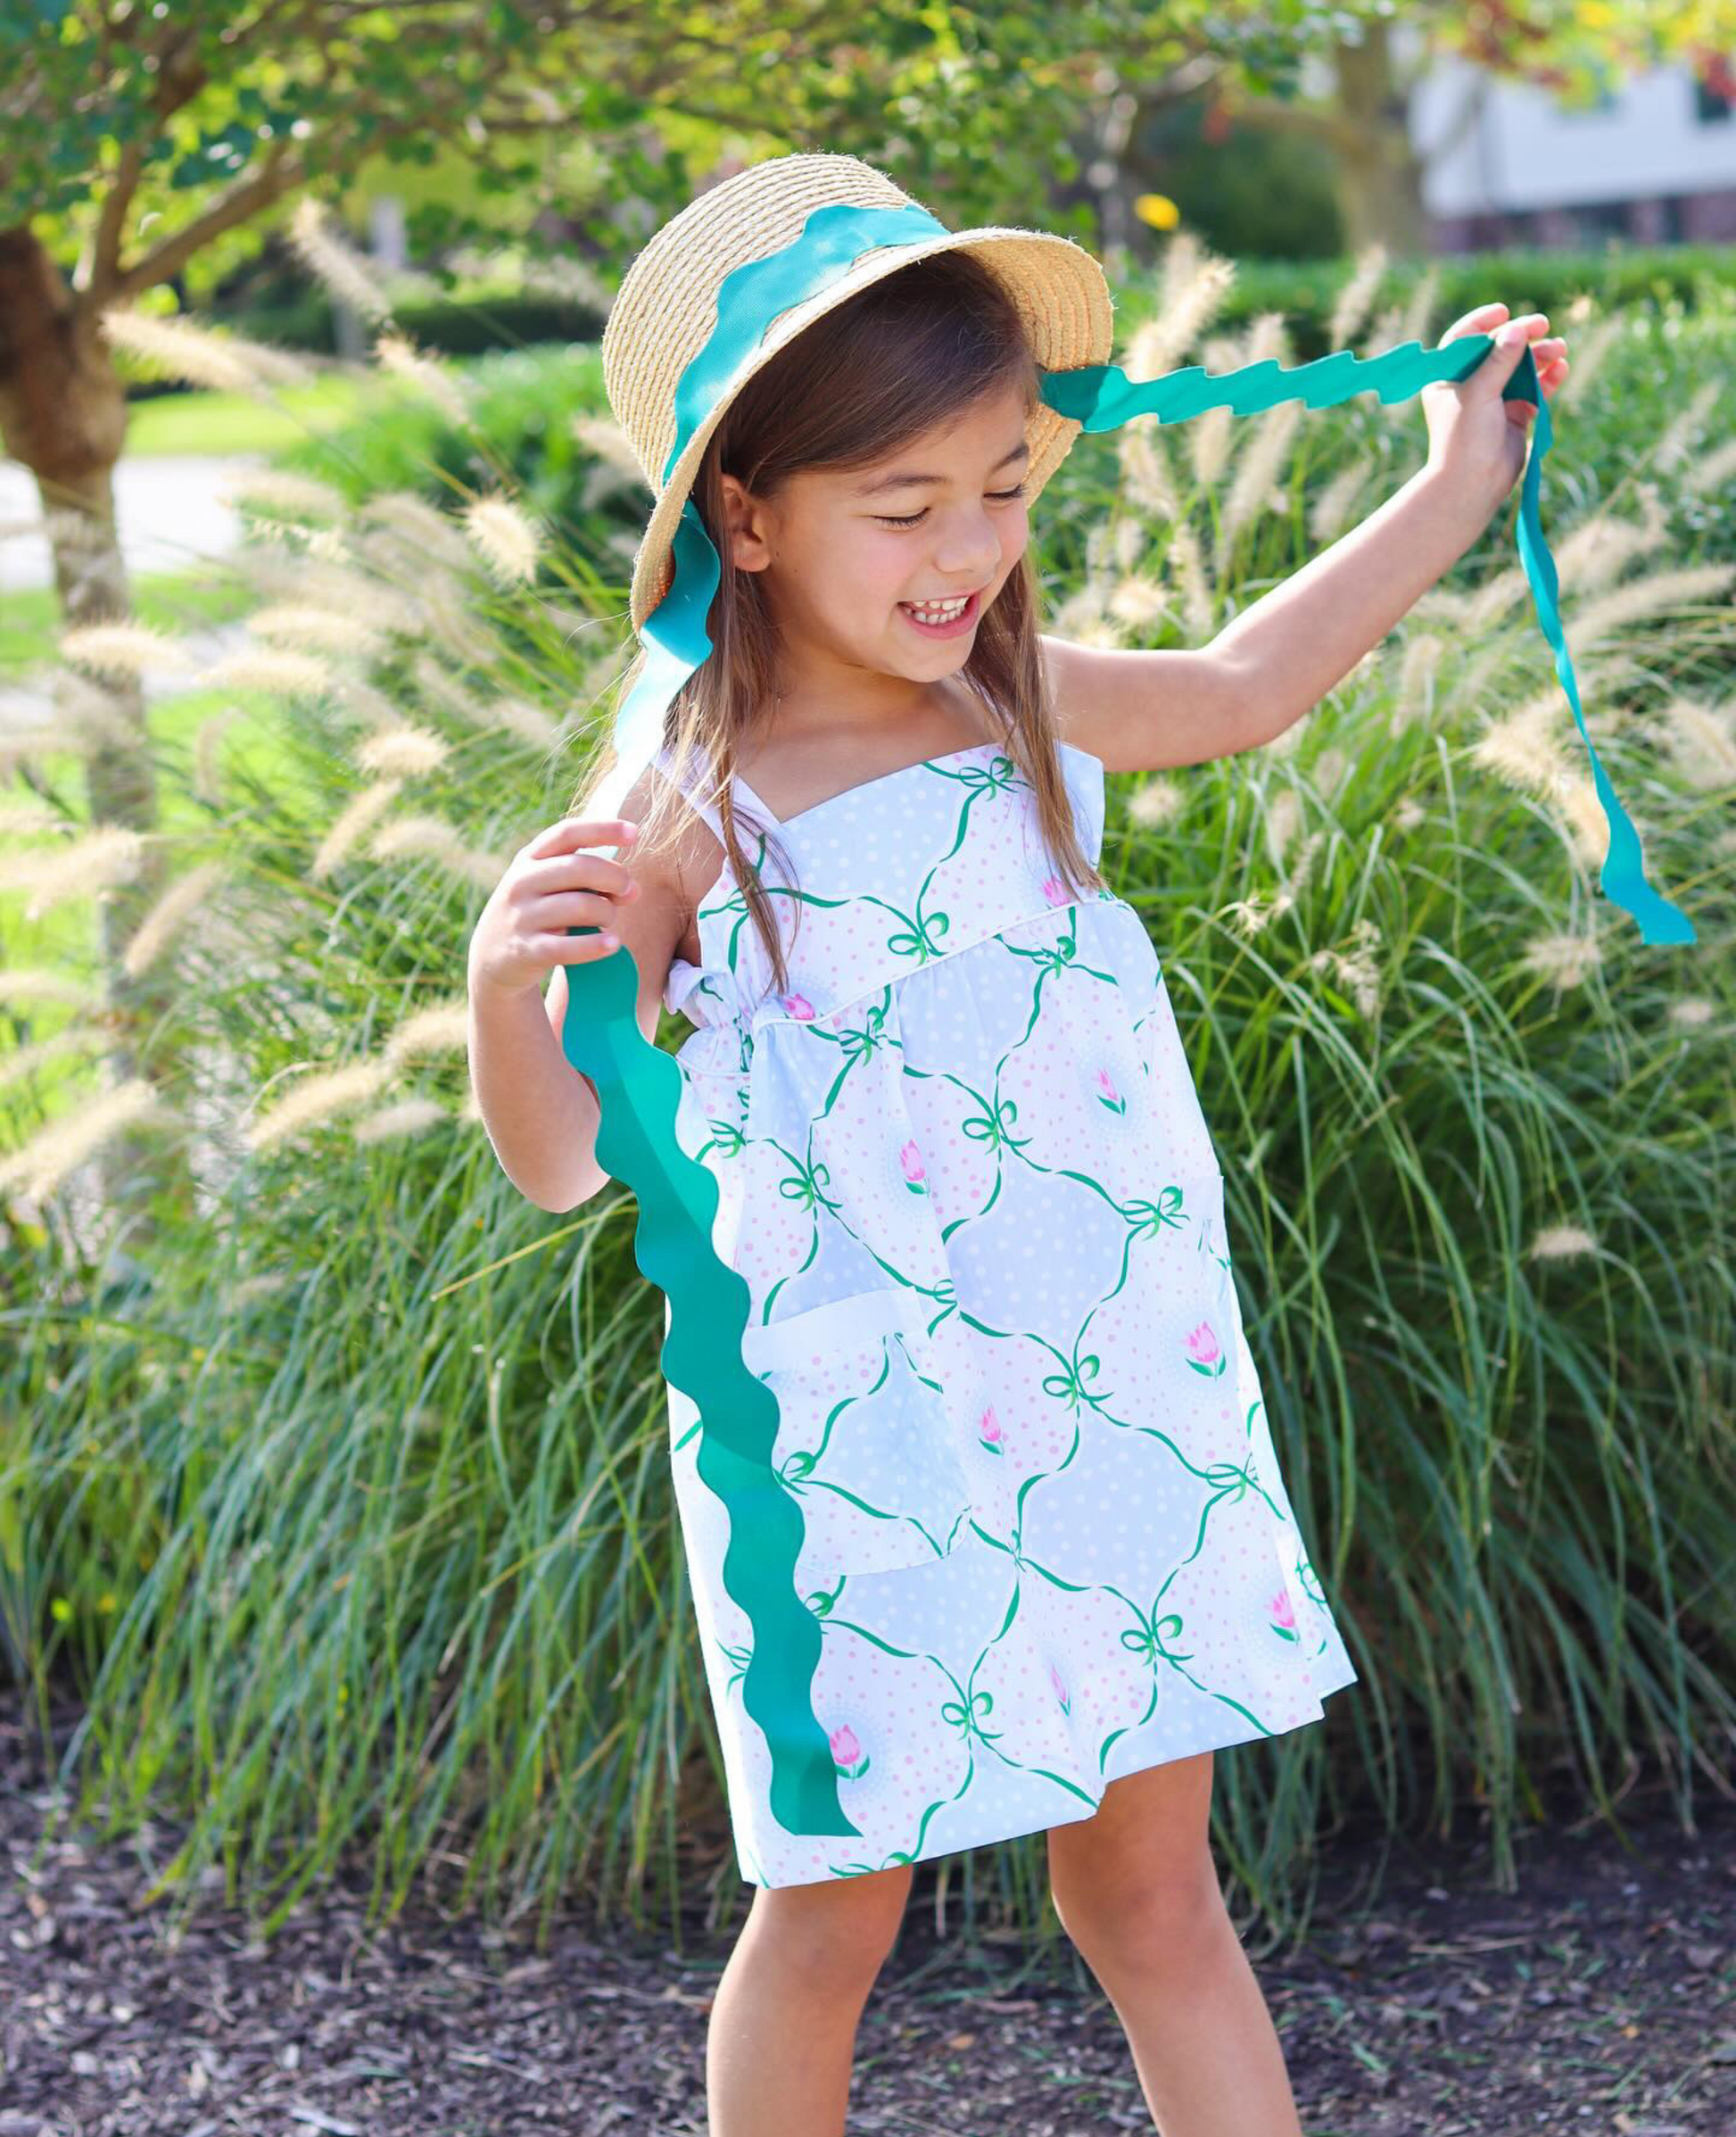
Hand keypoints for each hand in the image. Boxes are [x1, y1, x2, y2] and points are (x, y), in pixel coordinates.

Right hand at [468, 813, 640, 994]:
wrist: (491, 959)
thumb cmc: (538, 914)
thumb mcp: (553, 889)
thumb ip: (592, 882)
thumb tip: (634, 889)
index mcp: (530, 858)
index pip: (567, 833)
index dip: (602, 829)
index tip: (634, 833)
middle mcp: (522, 882)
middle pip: (580, 868)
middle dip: (614, 877)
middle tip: (628, 891)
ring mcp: (521, 916)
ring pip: (581, 906)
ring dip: (607, 914)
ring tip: (609, 922)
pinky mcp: (526, 950)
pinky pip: (569, 946)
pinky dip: (596, 945)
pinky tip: (612, 945)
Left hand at [1420, 302, 1570, 518]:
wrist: (1472, 485)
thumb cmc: (1465, 438)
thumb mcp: (1479, 393)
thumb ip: (1499, 360)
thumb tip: (1517, 329)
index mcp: (1448, 379)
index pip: (1464, 340)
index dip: (1484, 323)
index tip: (1505, 312)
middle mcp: (1470, 387)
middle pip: (1499, 351)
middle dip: (1522, 338)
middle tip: (1543, 326)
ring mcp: (1494, 401)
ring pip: (1521, 369)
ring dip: (1540, 357)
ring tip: (1560, 350)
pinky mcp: (1515, 416)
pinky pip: (1534, 390)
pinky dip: (1548, 379)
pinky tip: (1561, 370)